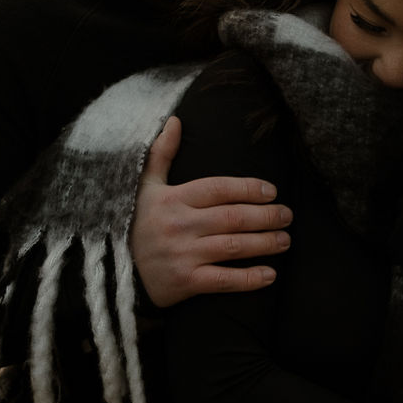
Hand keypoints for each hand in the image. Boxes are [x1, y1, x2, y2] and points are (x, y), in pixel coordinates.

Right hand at [130, 117, 292, 307]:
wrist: (114, 270)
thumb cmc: (136, 223)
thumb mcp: (145, 187)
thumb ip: (161, 154)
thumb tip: (175, 120)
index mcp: (173, 199)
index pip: (218, 189)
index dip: (248, 188)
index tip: (272, 191)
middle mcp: (179, 225)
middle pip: (232, 217)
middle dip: (265, 216)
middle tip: (288, 215)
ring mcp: (182, 254)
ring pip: (233, 246)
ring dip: (264, 243)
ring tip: (285, 240)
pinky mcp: (185, 282)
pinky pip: (223, 280)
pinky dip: (249, 279)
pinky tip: (270, 275)